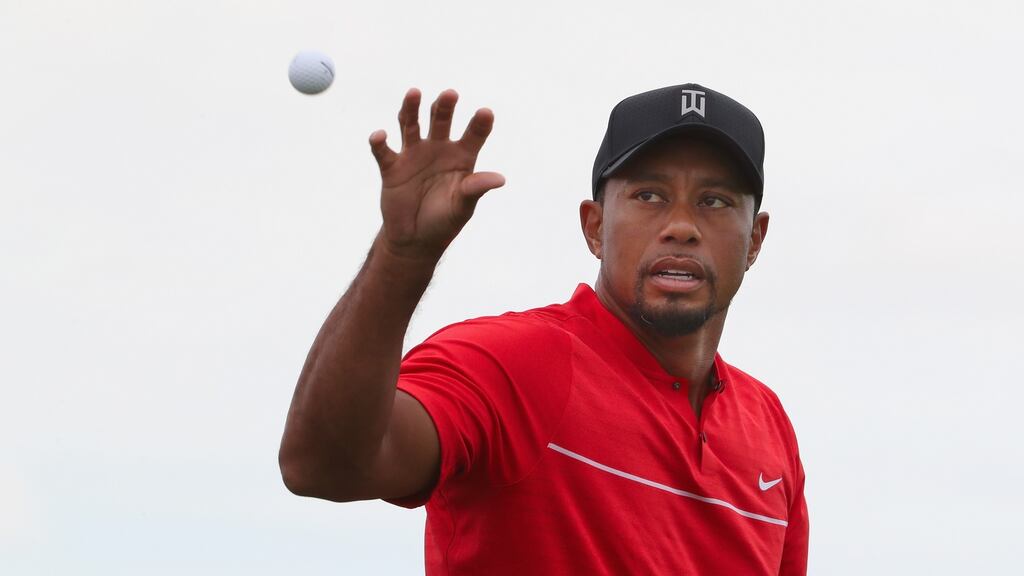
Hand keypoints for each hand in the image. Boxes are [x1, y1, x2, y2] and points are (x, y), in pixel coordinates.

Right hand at [369, 88, 504, 260]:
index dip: (480, 123)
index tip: (486, 112)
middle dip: (445, 107)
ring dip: (411, 109)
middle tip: (450, 94)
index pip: (474, 134)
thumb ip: (476, 189)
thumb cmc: (444, 220)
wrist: (415, 240)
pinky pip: (383, 151)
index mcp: (461, 157)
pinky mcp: (392, 167)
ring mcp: (413, 155)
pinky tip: (379, 135)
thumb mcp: (463, 207)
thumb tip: (500, 179)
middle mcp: (438, 149)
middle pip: (441, 120)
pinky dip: (379, 142)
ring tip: (415, 93)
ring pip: (411, 125)